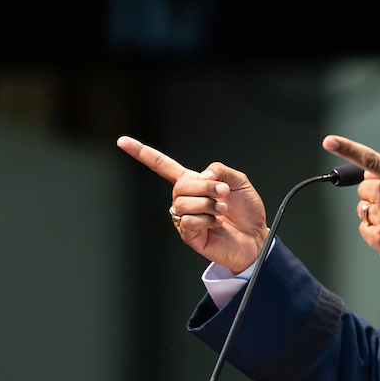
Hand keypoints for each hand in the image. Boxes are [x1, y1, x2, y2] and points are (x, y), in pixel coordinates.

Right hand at [118, 136, 268, 273]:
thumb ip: (220, 170)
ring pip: (182, 202)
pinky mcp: (189, 236)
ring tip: (221, 210)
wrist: (256, 238)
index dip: (142, 153)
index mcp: (194, 183)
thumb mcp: (239, 182)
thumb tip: (202, 175)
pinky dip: (206, 220)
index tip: (122, 142)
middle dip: (205, 186)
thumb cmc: (247, 212)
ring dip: (207, 203)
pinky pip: (188, 221)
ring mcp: (185, 218)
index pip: (162, 166)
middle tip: (223, 193)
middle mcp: (186, 199)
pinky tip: (215, 224)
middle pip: (180, 185)